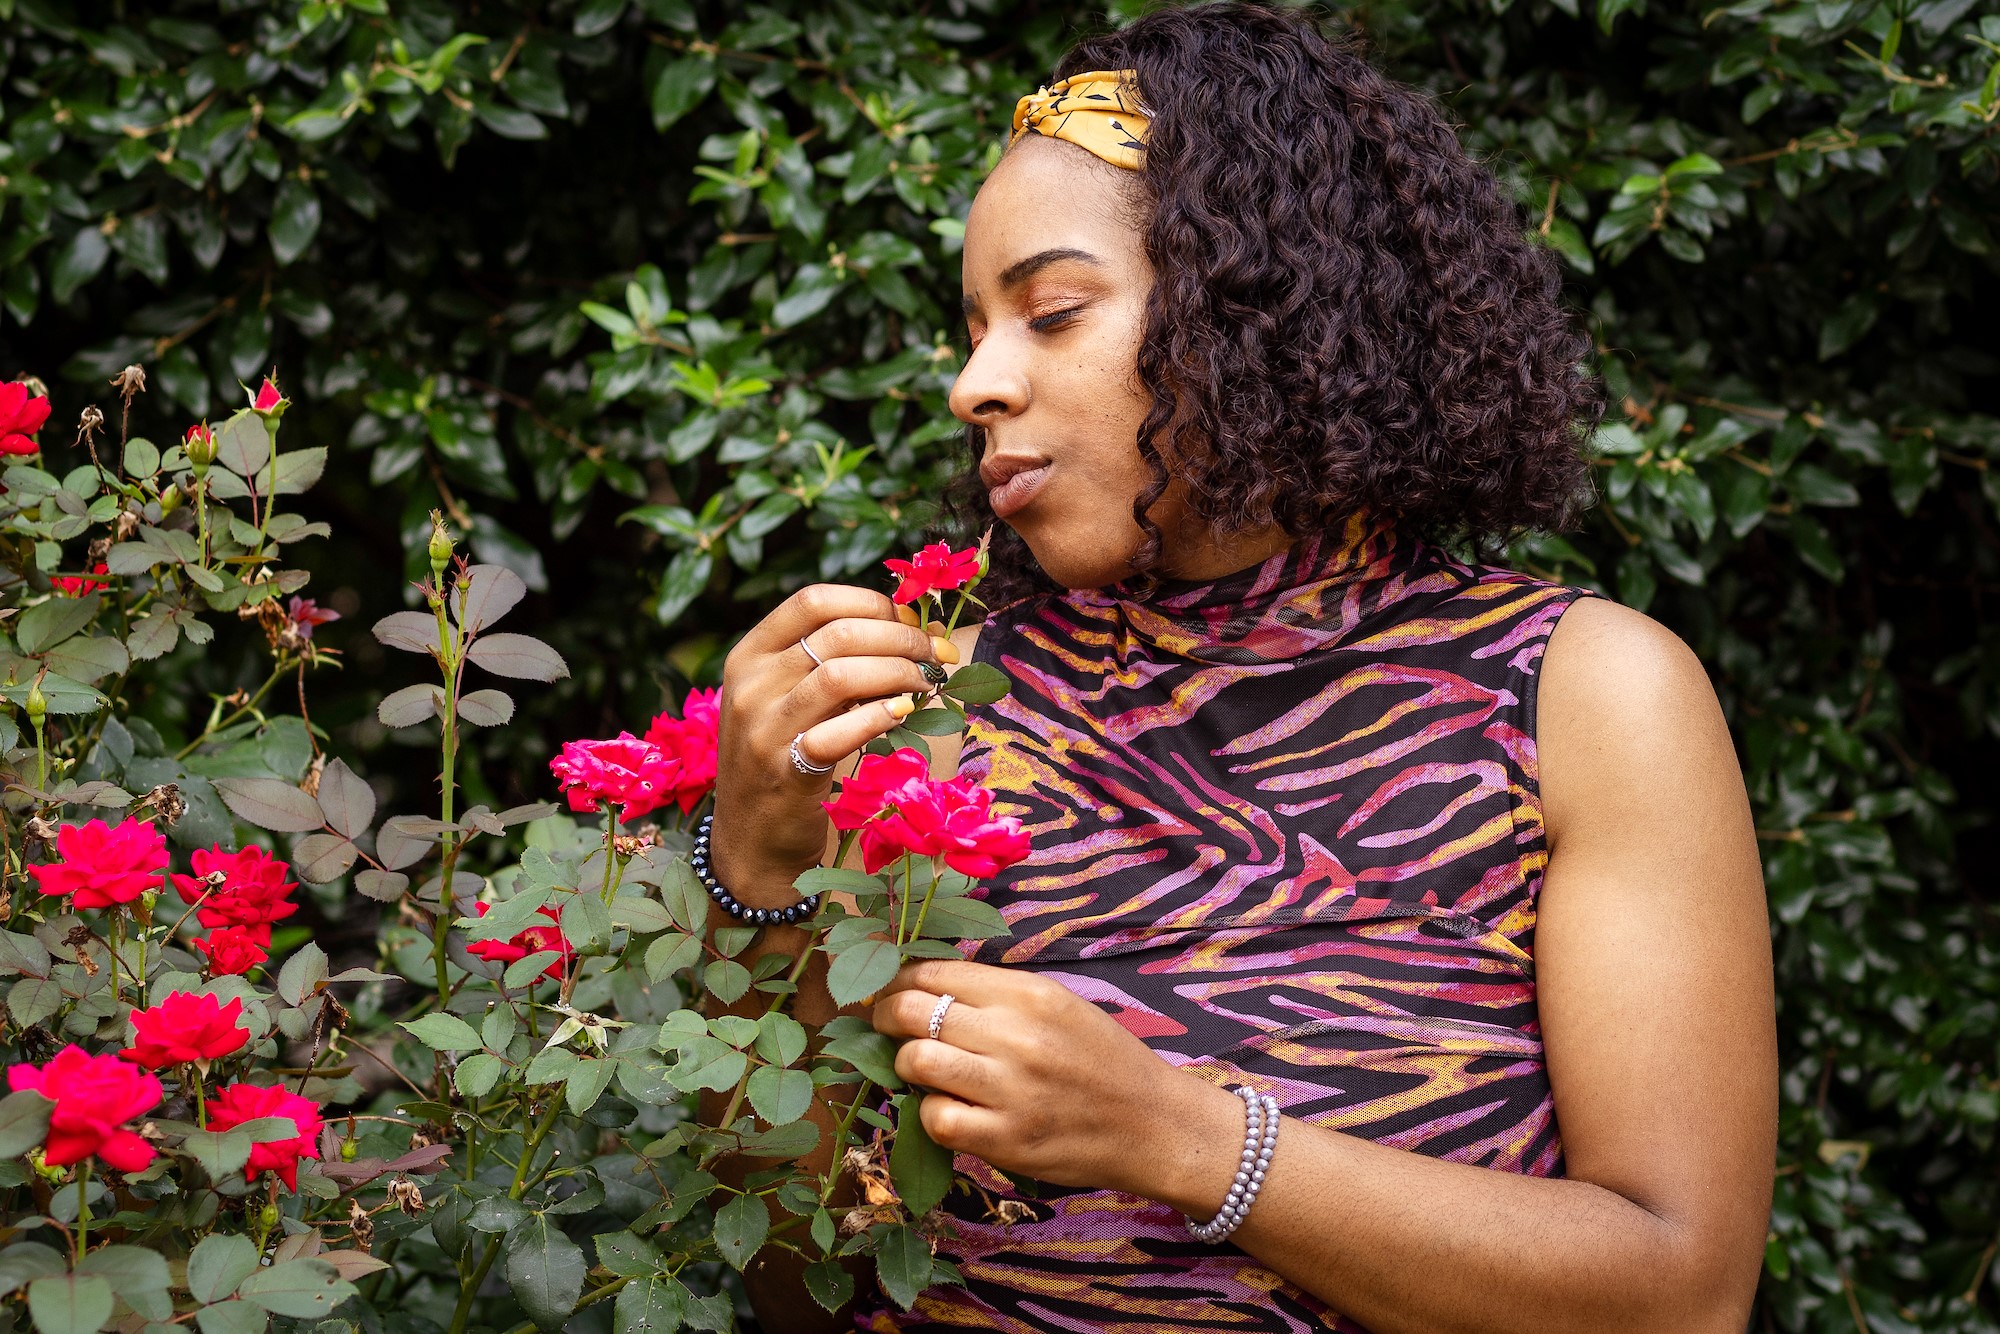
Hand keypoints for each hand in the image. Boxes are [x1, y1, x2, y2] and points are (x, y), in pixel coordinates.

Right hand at [711, 585, 955, 896]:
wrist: (751, 840)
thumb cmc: (784, 759)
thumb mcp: (794, 701)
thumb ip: (838, 663)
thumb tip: (922, 626)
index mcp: (749, 655)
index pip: (813, 601)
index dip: (871, 603)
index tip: (909, 619)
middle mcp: (750, 685)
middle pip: (838, 634)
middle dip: (900, 637)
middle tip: (935, 653)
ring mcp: (763, 728)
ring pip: (840, 674)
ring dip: (897, 672)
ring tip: (925, 683)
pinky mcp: (785, 771)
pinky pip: (840, 732)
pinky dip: (879, 716)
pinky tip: (903, 714)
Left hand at [870, 959, 1223, 1198]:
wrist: (1154, 1124)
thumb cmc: (1103, 1061)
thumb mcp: (1060, 1004)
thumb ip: (999, 994)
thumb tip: (927, 987)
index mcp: (1029, 993)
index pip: (935, 973)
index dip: (898, 981)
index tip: (889, 992)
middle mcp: (1016, 1034)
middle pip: (913, 1011)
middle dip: (884, 1016)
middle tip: (885, 1026)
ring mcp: (1010, 1089)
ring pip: (916, 1061)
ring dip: (905, 1064)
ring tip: (919, 1071)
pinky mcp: (1007, 1139)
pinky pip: (937, 1119)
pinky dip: (930, 1114)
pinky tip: (948, 1110)